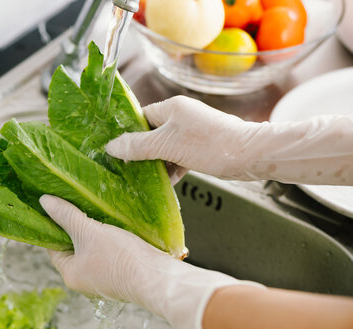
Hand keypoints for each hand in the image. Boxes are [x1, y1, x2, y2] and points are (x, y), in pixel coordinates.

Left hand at [39, 194, 260, 328]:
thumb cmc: (121, 258)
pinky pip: (108, 252)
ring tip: (96, 207)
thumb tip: (44, 201)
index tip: (57, 205)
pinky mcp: (121, 274)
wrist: (159, 278)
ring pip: (92, 248)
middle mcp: (84, 280)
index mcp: (70, 274)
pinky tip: (113, 221)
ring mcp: (103, 278)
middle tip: (77, 202)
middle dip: (76, 226)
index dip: (54, 224)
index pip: (53, 246)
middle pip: (73, 247)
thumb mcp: (90, 231)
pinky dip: (109, 237)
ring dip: (94, 230)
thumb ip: (67, 216)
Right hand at [106, 96, 352, 184]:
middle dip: (139, 152)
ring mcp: (192, 133)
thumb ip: (138, 146)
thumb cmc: (211, 145)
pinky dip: (171, 169)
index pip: (140, 117)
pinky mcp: (201, 148)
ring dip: (155, 164)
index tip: (114, 151)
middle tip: (125, 169)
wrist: (252, 156)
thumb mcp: (168, 146)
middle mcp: (181, 117)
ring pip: (164, 148)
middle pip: (151, 134)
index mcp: (172, 108)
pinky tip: (165, 184)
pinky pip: (177, 157)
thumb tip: (111, 147)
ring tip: (141, 180)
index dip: (127, 133)